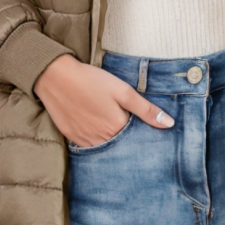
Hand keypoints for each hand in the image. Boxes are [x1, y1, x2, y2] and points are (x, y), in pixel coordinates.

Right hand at [34, 54, 174, 147]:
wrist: (55, 77)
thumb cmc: (90, 80)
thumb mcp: (122, 91)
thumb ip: (146, 109)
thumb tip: (169, 124)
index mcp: (116, 128)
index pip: (136, 139)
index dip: (139, 131)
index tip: (139, 124)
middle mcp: (101, 140)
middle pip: (120, 145)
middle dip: (125, 139)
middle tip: (123, 122)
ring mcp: (84, 141)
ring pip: (104, 147)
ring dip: (109, 140)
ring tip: (108, 123)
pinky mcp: (71, 138)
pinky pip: (88, 146)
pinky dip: (94, 139)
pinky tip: (94, 126)